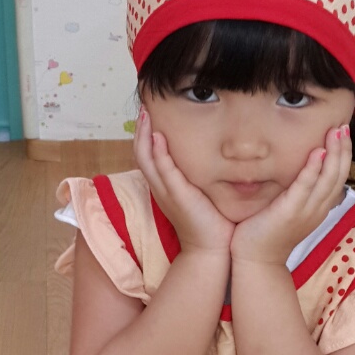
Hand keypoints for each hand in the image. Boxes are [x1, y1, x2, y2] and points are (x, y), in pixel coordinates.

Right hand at [133, 107, 234, 255]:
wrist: (213, 250)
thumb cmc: (212, 222)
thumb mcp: (202, 193)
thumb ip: (201, 175)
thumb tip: (214, 155)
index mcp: (164, 186)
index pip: (148, 155)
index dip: (146, 134)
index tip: (151, 113)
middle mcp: (160, 188)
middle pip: (140, 152)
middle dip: (141, 128)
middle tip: (145, 105)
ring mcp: (166, 192)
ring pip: (146, 159)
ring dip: (145, 135)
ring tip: (147, 113)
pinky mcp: (177, 196)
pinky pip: (163, 171)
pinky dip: (159, 153)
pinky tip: (159, 136)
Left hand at [230, 124, 351, 266]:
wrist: (256, 261)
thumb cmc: (267, 234)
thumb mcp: (289, 211)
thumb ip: (297, 192)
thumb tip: (300, 170)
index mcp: (319, 208)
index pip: (338, 177)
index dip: (343, 154)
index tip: (342, 133)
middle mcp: (318, 209)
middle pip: (339, 175)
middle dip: (343, 149)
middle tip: (344, 125)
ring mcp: (306, 212)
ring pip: (328, 179)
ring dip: (334, 153)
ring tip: (336, 132)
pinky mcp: (290, 212)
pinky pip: (305, 187)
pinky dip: (313, 169)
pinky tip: (317, 152)